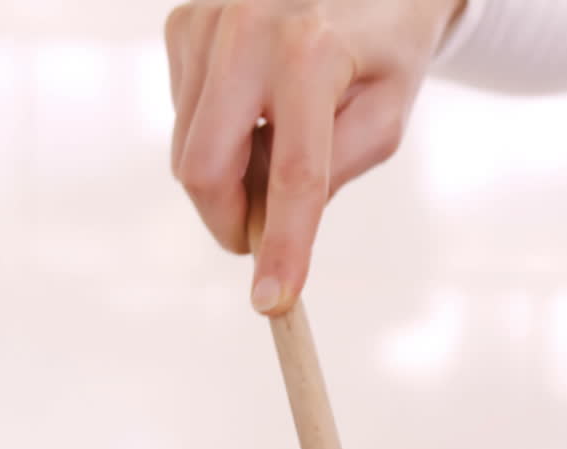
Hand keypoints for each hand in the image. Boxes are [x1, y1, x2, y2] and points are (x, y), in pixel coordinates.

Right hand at [165, 0, 465, 314]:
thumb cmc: (382, 50)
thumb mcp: (384, 117)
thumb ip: (332, 174)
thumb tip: (267, 224)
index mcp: (312, 54)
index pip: (292, 176)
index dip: (281, 246)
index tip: (272, 302)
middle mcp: (247, 30)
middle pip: (204, 169)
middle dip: (229, 219)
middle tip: (263, 236)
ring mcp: (205, 23)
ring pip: (187, 150)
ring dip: (229, 173)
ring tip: (276, 138)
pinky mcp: (182, 25)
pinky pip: (183, 117)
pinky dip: (217, 133)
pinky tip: (254, 105)